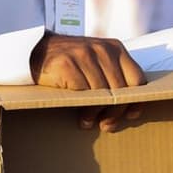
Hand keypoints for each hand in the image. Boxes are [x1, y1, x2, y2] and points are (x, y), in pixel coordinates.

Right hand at [30, 34, 144, 130]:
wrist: (35, 52)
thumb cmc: (70, 64)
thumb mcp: (96, 63)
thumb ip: (113, 78)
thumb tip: (130, 111)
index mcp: (115, 48)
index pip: (137, 78)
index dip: (135, 100)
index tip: (129, 115)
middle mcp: (102, 49)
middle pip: (121, 89)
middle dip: (116, 111)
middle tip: (107, 125)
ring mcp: (85, 55)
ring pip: (103, 93)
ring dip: (97, 113)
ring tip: (90, 122)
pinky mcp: (67, 64)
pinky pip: (83, 93)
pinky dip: (84, 107)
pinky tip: (80, 116)